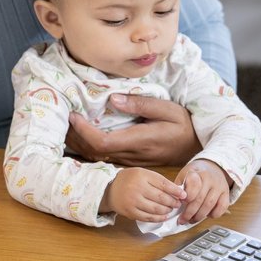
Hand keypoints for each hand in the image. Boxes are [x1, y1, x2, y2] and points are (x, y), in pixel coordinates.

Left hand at [66, 95, 198, 166]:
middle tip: (62, 117)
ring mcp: (130, 161)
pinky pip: (104, 157)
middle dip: (75, 137)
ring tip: (68, 124)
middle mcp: (132, 155)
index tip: (73, 115)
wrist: (197, 147)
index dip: (83, 132)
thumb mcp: (168, 109)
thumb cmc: (184, 125)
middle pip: (94, 152)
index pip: (103, 143)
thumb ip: (141, 104)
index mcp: (140, 141)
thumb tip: (113, 99)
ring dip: (79, 143)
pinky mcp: (130, 161)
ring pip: (97, 157)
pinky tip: (81, 135)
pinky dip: (88, 146)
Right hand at [101, 168, 185, 221]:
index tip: (183, 195)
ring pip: (156, 209)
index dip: (176, 191)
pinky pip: (148, 217)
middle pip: (161, 197)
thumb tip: (177, 191)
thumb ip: (158, 181)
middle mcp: (136, 188)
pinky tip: (163, 216)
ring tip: (170, 209)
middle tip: (178, 203)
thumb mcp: (142, 174)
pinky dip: (159, 218)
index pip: (163, 184)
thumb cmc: (129, 180)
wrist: (109, 189)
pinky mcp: (131, 212)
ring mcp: (133, 201)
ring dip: (167, 210)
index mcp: (141, 175)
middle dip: (173, 202)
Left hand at [174, 159, 230, 224]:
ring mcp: (219, 186)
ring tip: (191, 220)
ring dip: (199, 216)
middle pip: (200, 198)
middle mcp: (209, 178)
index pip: (194, 184)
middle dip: (189, 212)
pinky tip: (206, 216)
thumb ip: (179, 187)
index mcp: (196, 172)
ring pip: (209, 205)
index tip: (180, 204)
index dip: (187, 196)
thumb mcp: (184, 175)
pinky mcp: (226, 193)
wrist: (212, 167)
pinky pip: (222, 207)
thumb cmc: (195, 174)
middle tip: (182, 220)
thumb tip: (173, 202)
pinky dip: (214, 214)